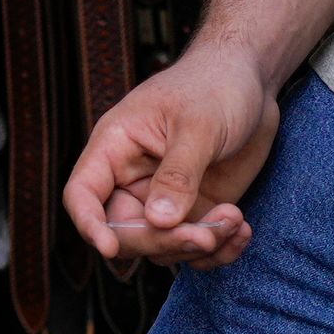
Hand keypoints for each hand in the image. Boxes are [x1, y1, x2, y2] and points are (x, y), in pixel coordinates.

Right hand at [64, 43, 277, 270]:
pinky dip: (221, 249)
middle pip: (125, 231)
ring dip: (200, 246)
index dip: (88, 224)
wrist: (250, 82)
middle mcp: (133, 178)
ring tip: (236, 220)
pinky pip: (197, 247)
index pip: (82, 193)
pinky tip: (242, 229)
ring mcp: (166, 198)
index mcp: (115, 147)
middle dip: (164, 241)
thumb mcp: (197, 125)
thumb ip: (177, 174)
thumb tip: (159, 221)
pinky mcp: (197, 210)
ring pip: (164, 247)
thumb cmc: (214, 86)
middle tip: (205, 235)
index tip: (109, 250)